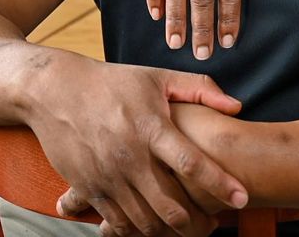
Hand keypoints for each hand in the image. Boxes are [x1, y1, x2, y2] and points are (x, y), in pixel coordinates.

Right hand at [36, 57, 245, 235]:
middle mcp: (129, 157)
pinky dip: (139, 232)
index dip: (220, 183)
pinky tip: (156, 229)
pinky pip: (117, 223)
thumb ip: (201, 90)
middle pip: (169, 204)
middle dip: (197, 222)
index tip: (242, 198)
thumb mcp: (159, 77)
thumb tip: (237, 106)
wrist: (56, 92)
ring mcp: (107, 176)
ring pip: (144, 220)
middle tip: (216, 225)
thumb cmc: (114, 82)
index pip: (192, 162)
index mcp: (151, 127)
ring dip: (171, 232)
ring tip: (192, 230)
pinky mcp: (88, 189)